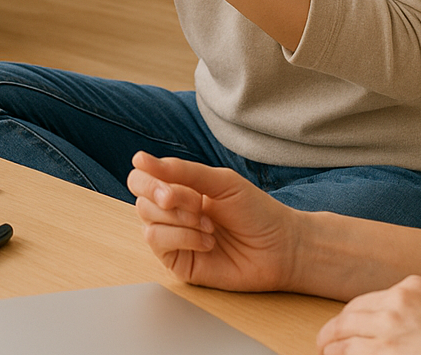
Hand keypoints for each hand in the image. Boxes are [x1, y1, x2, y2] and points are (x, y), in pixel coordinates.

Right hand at [127, 152, 300, 291]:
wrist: (281, 248)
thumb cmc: (256, 212)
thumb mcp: (220, 182)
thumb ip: (181, 171)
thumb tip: (139, 160)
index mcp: (181, 189)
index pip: (142, 179)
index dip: (149, 179)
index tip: (167, 183)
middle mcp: (173, 213)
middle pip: (141, 199)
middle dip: (168, 197)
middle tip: (196, 202)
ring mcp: (174, 238)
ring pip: (147, 220)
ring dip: (180, 219)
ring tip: (210, 226)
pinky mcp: (178, 262)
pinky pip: (159, 243)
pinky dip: (183, 237)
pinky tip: (208, 241)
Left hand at [317, 276, 420, 354]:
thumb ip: (410, 308)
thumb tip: (380, 322)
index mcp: (409, 288)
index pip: (364, 302)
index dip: (349, 318)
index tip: (343, 327)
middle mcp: (395, 304)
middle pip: (348, 318)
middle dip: (331, 333)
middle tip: (323, 343)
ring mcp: (389, 330)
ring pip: (344, 340)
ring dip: (331, 349)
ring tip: (326, 354)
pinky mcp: (386, 353)